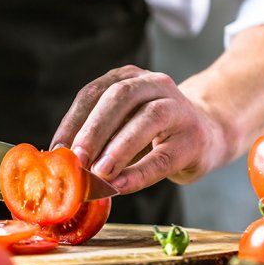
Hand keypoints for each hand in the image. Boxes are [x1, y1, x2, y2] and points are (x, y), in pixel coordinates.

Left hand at [50, 65, 229, 193]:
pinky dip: (139, 173)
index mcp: (128, 78)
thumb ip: (95, 139)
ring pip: (147, 120)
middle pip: (120, 98)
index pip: (93, 92)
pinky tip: (120, 186)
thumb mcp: (121, 126)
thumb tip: (59, 162)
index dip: (72, 121)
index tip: (56, 149)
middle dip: (94, 129)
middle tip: (76, 158)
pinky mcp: (193, 138)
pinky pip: (163, 156)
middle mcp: (154, 84)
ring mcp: (178, 108)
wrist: (208, 134)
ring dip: (118, 148)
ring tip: (98, 173)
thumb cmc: (152, 134)